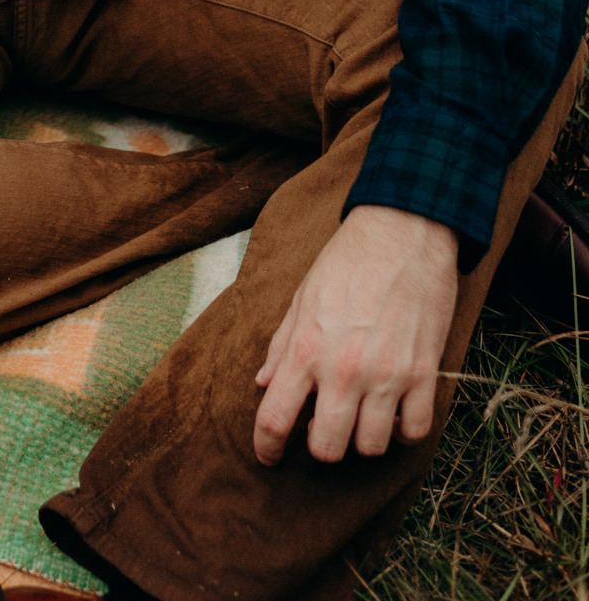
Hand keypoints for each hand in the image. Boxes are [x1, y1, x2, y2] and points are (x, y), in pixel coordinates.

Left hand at [254, 205, 458, 465]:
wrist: (403, 231)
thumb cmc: (347, 260)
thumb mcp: (302, 297)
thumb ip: (281, 344)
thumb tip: (263, 383)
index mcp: (305, 348)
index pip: (274, 419)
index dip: (266, 448)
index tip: (269, 456)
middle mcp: (343, 370)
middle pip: (326, 449)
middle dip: (319, 446)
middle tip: (322, 427)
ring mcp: (386, 375)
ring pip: (370, 448)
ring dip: (362, 439)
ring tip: (360, 415)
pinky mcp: (423, 373)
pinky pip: (414, 432)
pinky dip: (403, 432)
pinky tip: (394, 412)